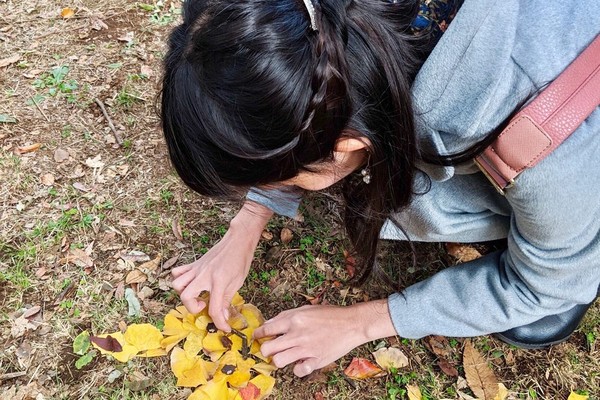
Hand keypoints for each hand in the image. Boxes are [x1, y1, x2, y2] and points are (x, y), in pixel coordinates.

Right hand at [171, 201, 271, 330]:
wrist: (238, 241)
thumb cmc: (240, 260)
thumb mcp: (237, 283)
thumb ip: (226, 300)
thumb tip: (221, 317)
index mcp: (219, 282)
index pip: (214, 309)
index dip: (219, 323)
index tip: (224, 328)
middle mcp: (204, 275)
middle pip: (186, 296)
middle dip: (193, 307)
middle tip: (204, 305)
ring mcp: (197, 269)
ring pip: (177, 284)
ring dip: (184, 293)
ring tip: (197, 294)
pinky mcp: (194, 264)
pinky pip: (178, 272)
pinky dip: (180, 279)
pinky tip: (191, 283)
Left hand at [254, 299, 396, 376]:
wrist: (352, 323)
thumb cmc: (330, 314)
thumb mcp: (306, 309)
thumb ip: (286, 316)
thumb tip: (269, 323)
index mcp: (294, 320)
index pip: (266, 329)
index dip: (258, 334)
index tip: (257, 337)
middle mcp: (297, 335)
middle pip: (268, 348)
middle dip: (266, 349)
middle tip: (271, 349)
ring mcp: (306, 349)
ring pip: (278, 361)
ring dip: (280, 359)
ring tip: (286, 355)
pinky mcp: (316, 360)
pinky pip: (298, 371)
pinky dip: (298, 369)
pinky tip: (302, 362)